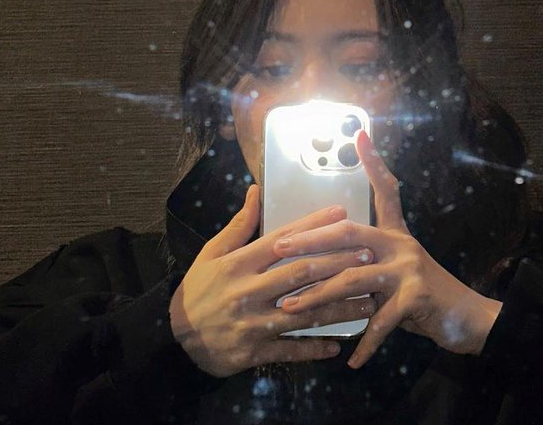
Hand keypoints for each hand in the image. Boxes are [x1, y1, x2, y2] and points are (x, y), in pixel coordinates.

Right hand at [169, 183, 379, 377]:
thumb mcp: (212, 253)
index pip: (283, 240)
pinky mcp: (253, 352)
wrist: (174, 336)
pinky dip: (312, 348)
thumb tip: (256, 191)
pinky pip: (288, 350)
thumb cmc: (198, 289)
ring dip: (338, 308)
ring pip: (302, 313)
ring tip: (367, 301)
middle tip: (367, 254)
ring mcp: (252, 323)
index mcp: (240, 263)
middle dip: (337, 263)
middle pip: (300, 273)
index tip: (341, 214)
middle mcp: (249, 290)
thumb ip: (239, 225)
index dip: (313, 226)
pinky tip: (336, 346)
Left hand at [274, 131, 502, 368]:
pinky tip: (350, 360)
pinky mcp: (416, 298)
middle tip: (278, 249)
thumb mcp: (399, 272)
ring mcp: (409, 269)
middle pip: (348, 234)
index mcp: (395, 234)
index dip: (374, 163)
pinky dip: (364, 343)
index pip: (385, 191)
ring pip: (352, 278)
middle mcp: (401, 244)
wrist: (469, 320)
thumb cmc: (427, 296)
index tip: (360, 136)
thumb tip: (332, 263)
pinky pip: (380, 322)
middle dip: (309, 241)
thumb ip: (369, 263)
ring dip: (317, 298)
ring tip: (291, 310)